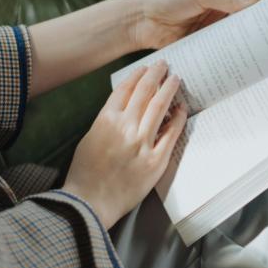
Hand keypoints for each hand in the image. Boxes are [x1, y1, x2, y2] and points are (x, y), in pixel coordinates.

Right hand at [62, 61, 186, 228]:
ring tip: (175, 79)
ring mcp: (142, 144)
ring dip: (169, 89)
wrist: (89, 203)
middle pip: (144, 92)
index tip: (146, 68)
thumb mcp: (90, 138)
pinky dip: (178, 119)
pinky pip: (171, 134)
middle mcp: (125, 128)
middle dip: (155, 75)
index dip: (138, 75)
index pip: (125, 89)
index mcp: (105, 121)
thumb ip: (108, 120)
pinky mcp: (155, 161)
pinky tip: (182, 109)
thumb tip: (127, 107)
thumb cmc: (85, 173)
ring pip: (159, 108)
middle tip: (164, 65)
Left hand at [128, 0, 260, 50]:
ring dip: (240, 53)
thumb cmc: (167, 0)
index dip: (260, 17)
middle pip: (240, 31)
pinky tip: (233, 71)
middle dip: (253, 39)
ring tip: (257, 63)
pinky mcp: (197, 52)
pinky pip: (214, 58)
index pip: (245, 10)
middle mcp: (215, 20)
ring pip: (229, 46)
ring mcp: (206, 37)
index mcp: (219, 2)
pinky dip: (223, 63)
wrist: (140, 21)